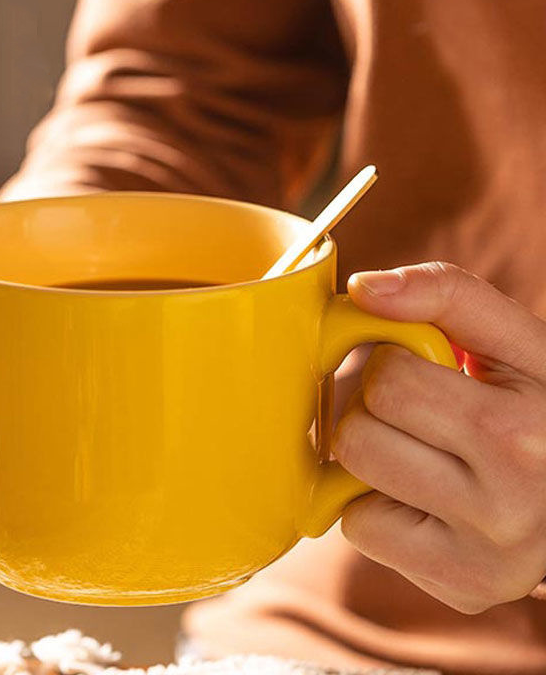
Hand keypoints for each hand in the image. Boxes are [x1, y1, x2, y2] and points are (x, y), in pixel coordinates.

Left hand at [333, 262, 545, 612]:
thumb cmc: (538, 403)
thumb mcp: (516, 340)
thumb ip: (445, 295)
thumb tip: (363, 290)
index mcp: (520, 432)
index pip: (387, 380)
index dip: (395, 363)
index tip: (429, 370)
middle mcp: (508, 507)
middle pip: (358, 434)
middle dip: (376, 411)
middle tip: (423, 414)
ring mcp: (483, 558)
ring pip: (351, 481)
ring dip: (372, 456)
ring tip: (424, 451)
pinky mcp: (459, 587)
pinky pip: (360, 530)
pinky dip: (378, 507)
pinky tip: (426, 497)